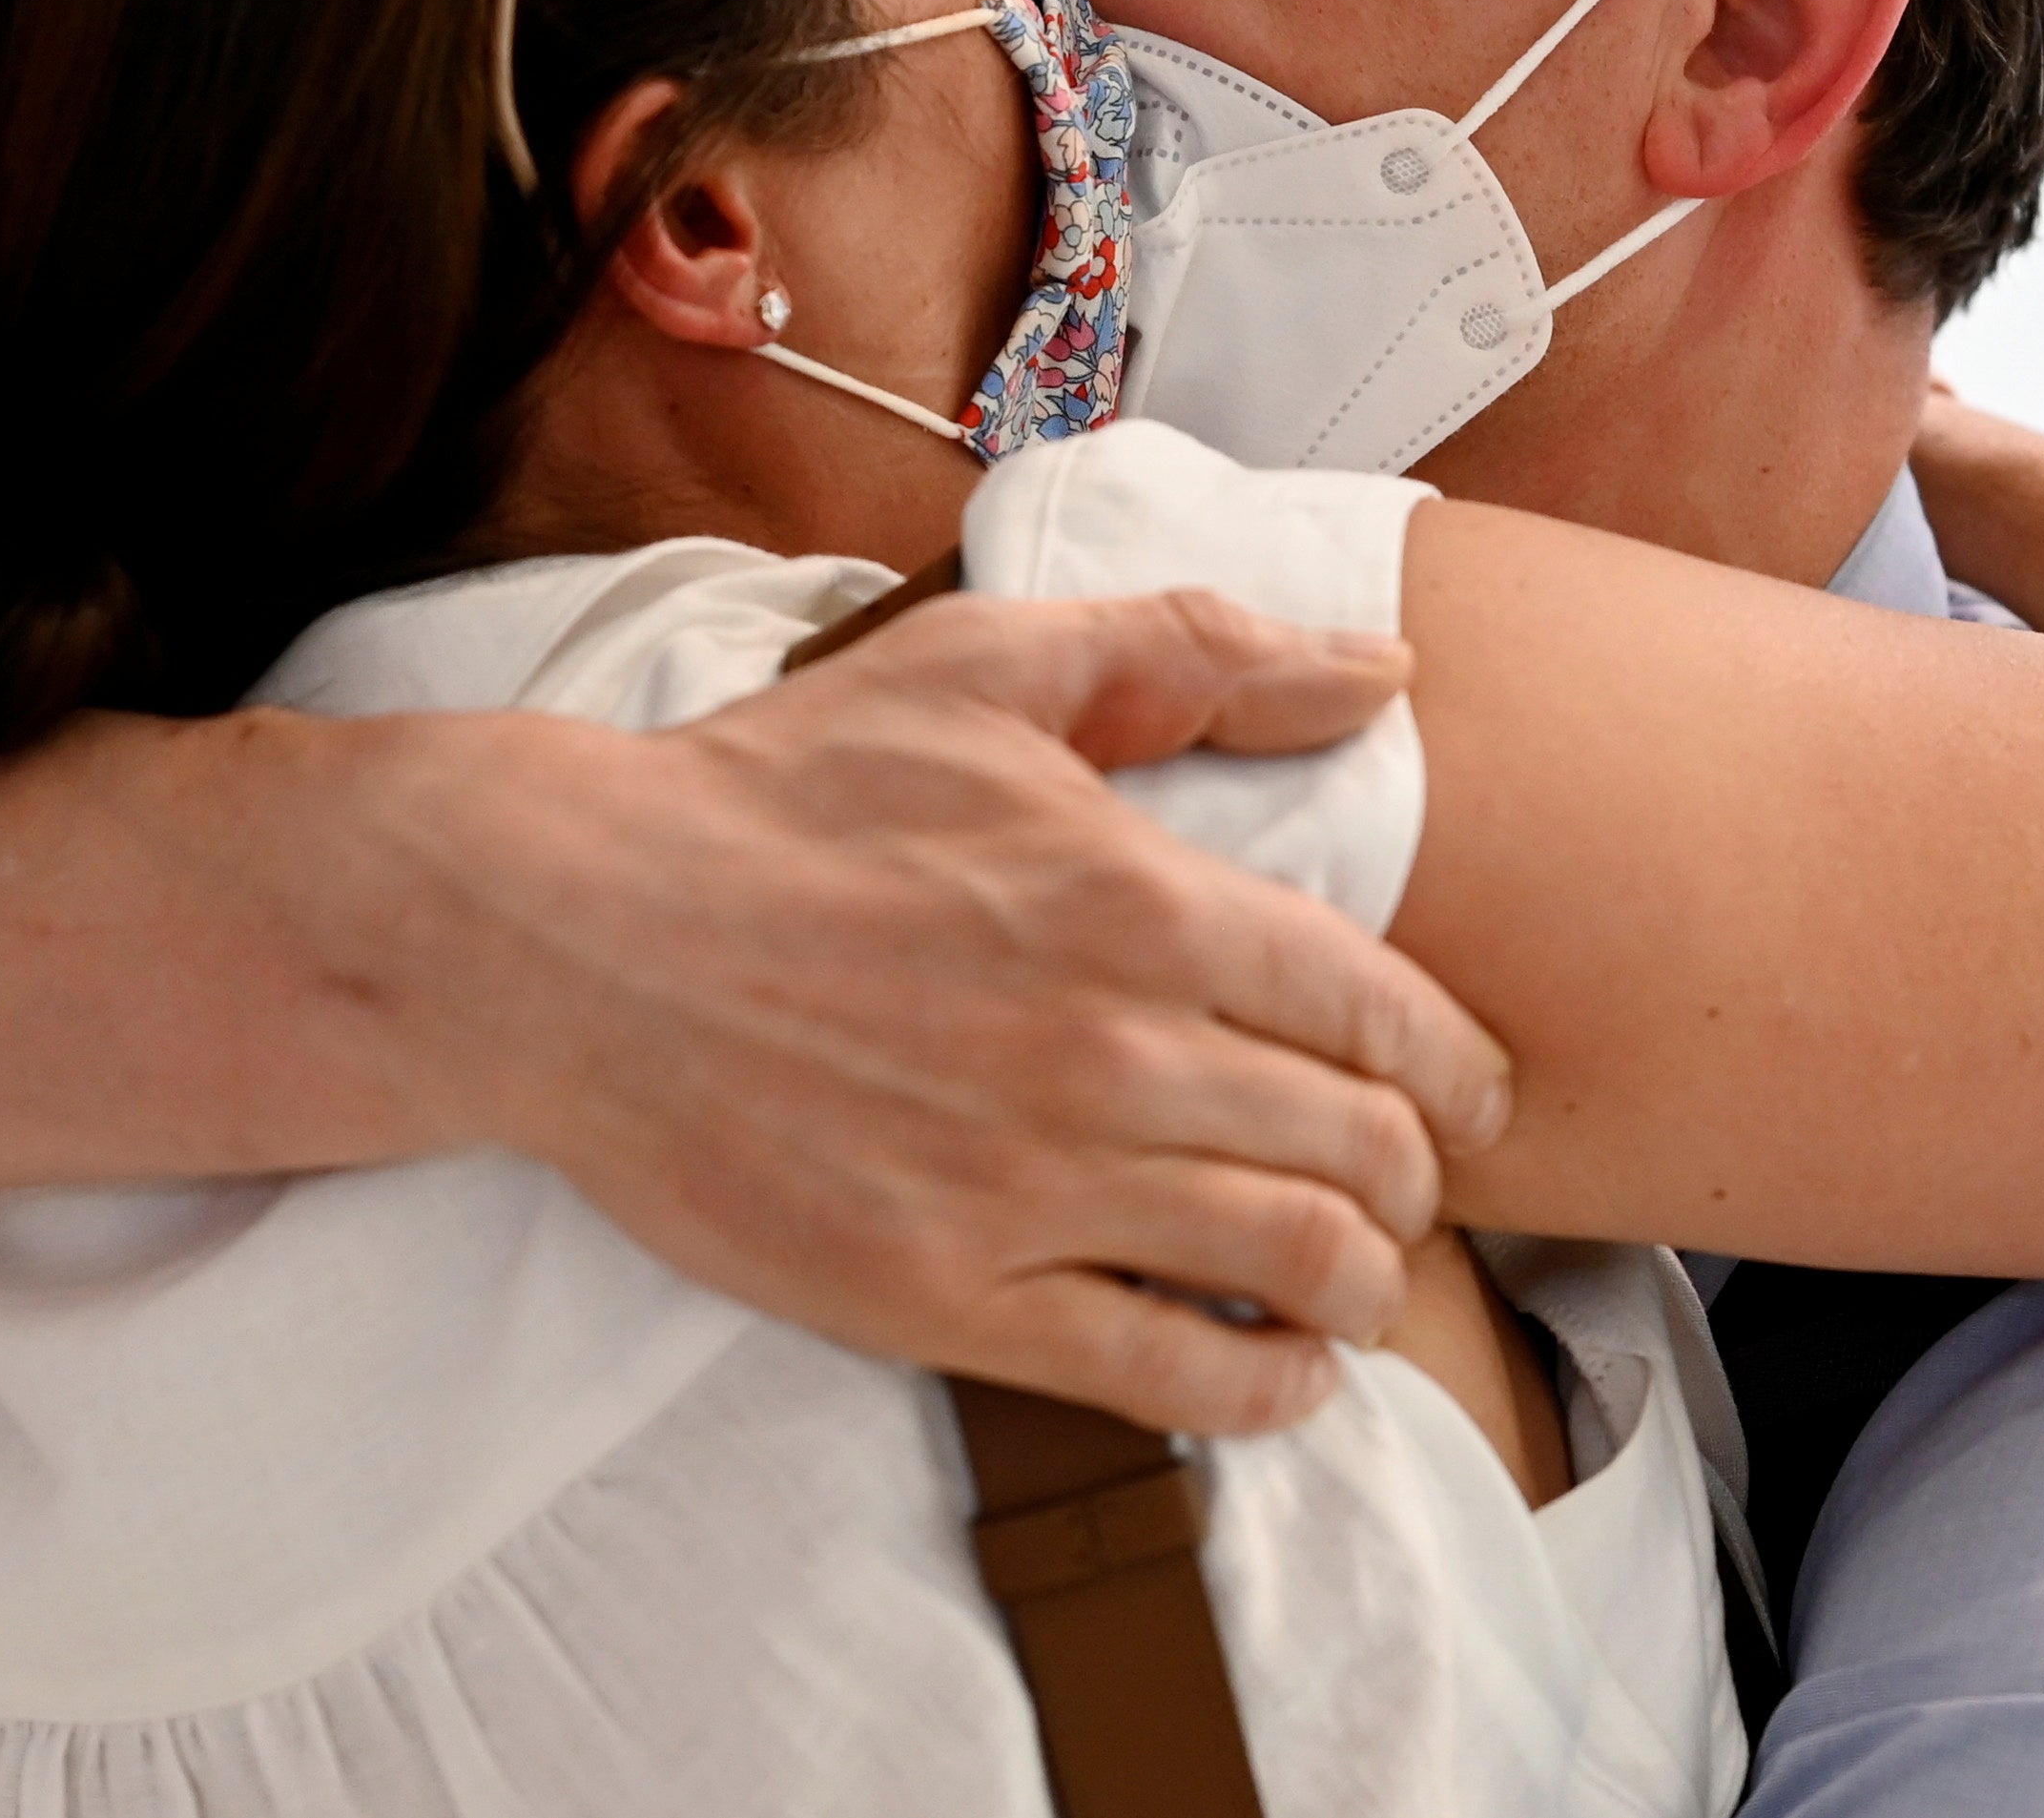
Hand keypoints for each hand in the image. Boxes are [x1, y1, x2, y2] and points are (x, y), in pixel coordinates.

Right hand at [399, 588, 1507, 1434]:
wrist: (574, 934)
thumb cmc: (781, 790)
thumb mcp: (990, 666)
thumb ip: (1196, 653)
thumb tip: (1377, 666)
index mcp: (1140, 899)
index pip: (1383, 1011)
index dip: (1457, 1068)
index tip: (1470, 1097)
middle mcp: (1112, 1051)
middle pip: (1362, 1150)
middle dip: (1415, 1178)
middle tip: (1402, 1184)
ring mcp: (1032, 1186)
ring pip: (1294, 1267)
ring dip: (1363, 1283)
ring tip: (1354, 1277)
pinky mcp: (947, 1298)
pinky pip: (1170, 1378)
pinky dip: (1263, 1389)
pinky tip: (1279, 1372)